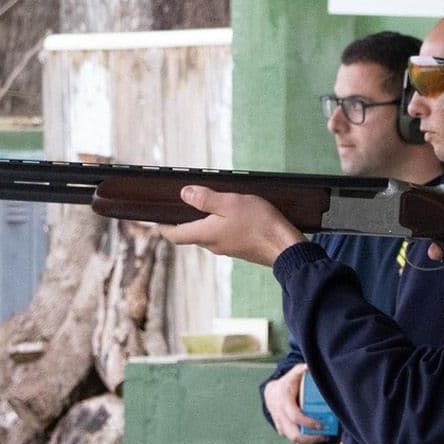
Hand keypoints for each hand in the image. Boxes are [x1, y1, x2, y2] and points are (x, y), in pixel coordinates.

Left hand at [160, 186, 306, 266]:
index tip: (157, 217)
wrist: (286, 247)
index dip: (163, 227)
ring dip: (205, 222)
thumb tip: (184, 194)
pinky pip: (224, 237)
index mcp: (205, 234)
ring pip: (208, 235)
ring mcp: (228, 249)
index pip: (174, 235)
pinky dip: (221, 226)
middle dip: (185, 221)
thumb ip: (205, 199)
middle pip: (191, 234)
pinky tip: (233, 215)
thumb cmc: (260, 224)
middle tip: (184, 204)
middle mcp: (213, 245)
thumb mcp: (230, 203)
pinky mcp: (241, 249)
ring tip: (211, 205)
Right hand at [262, 363, 327, 443]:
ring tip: (325, 437)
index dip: (309, 422)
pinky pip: (294, 439)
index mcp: (284, 402)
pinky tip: (318, 437)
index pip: (296, 417)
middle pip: (294, 434)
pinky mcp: (282, 430)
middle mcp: (280, 416)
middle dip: (312, 438)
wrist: (271, 393)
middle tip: (326, 435)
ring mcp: (280, 424)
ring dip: (310, 441)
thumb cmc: (287, 383)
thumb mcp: (292, 375)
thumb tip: (309, 365)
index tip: (322, 424)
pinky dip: (306, 441)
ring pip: (294, 439)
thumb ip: (300, 370)